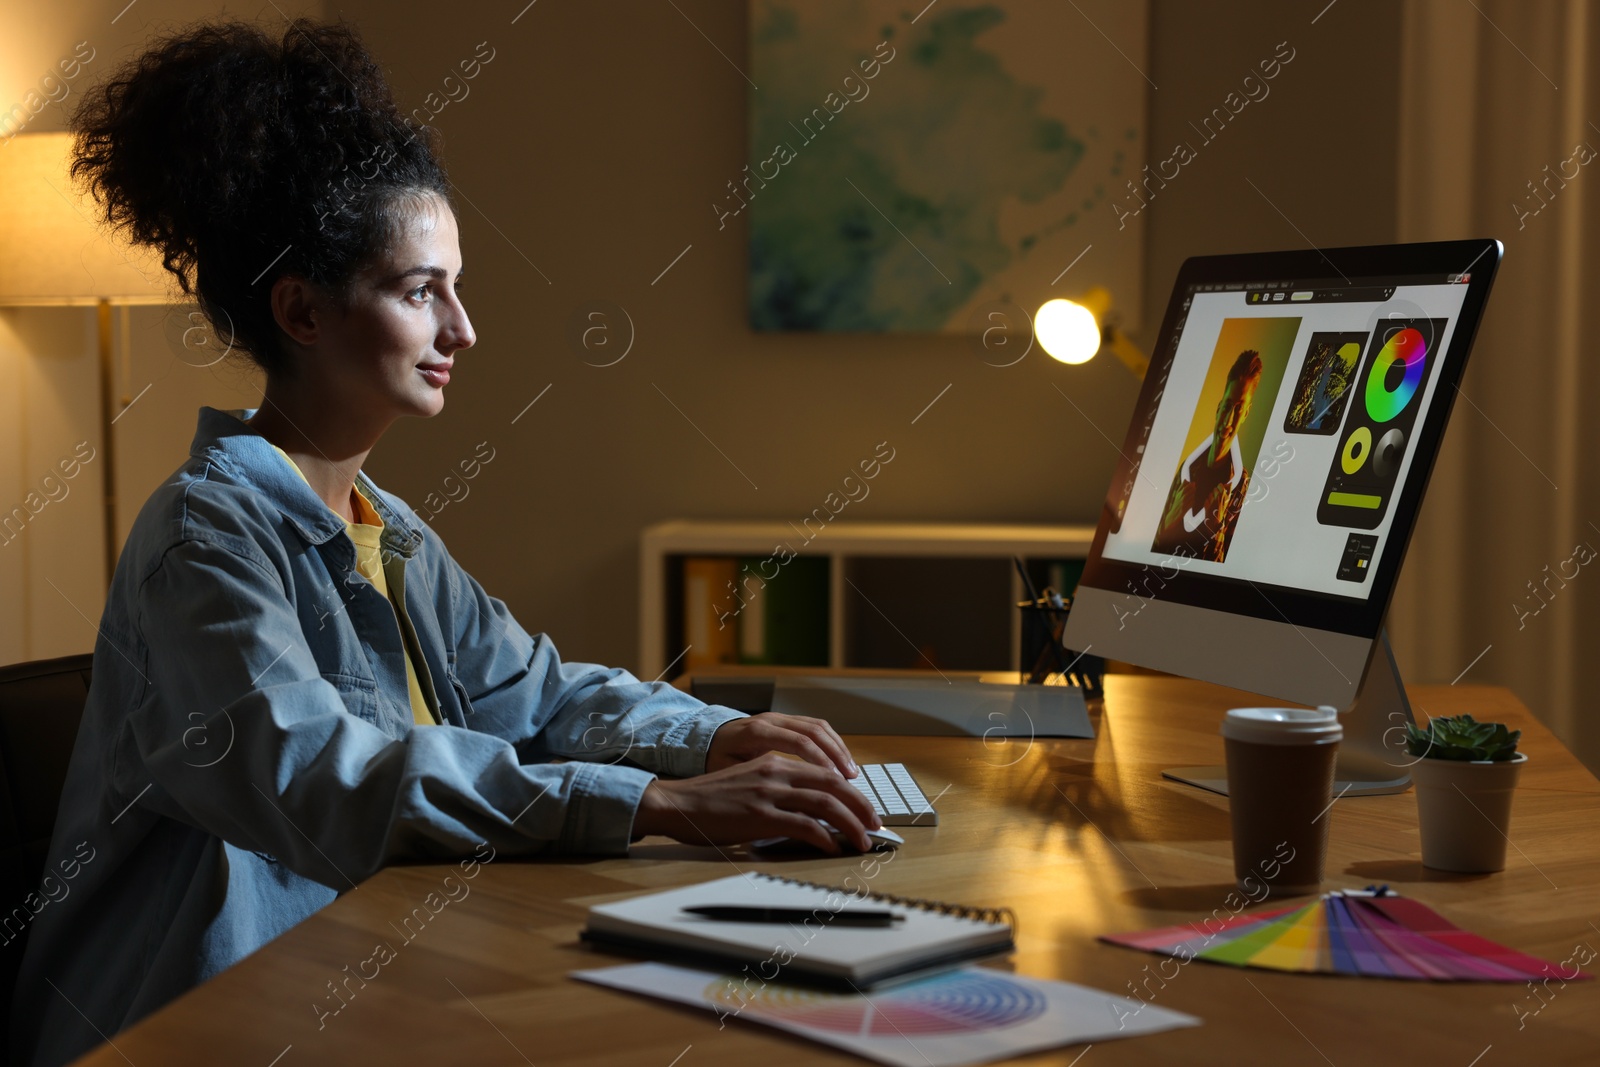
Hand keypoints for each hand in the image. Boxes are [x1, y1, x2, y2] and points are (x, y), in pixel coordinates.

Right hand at [633, 752, 882, 852]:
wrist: (678, 803)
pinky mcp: (760, 816)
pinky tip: (832, 847)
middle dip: (861, 806)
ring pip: (825, 804)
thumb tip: (812, 811)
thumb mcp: (750, 782)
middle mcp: (776, 772)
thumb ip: (780, 789)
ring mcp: (768, 793)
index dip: (852, 792)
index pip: (826, 773)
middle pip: (833, 785)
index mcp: (775, 762)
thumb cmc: (711, 799)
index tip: (865, 810)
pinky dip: (824, 837)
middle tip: (876, 825)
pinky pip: (803, 825)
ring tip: (863, 840)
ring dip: (850, 824)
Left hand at [705, 712, 858, 777]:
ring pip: (818, 727)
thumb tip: (784, 803)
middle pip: (814, 732)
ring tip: (852, 774)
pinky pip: (815, 727)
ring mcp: (779, 718)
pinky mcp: (785, 721)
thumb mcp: (728, 775)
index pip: (798, 742)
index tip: (836, 782)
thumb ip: (755, 784)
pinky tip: (841, 763)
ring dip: (838, 750)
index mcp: (755, 732)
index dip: (821, 761)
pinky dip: (832, 744)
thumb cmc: (714, 764)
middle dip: (838, 757)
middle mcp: (770, 720)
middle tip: (853, 781)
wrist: (702, 741)